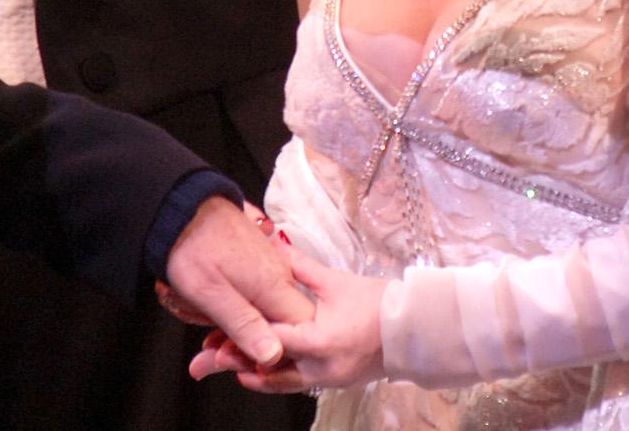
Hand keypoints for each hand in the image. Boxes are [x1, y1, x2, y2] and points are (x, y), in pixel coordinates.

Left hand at [164, 198, 313, 371]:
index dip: (276, 355)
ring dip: (238, 333)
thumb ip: (244, 325)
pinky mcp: (259, 264)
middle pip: (280, 327)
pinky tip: (214, 320)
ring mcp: (271, 269)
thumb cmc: (192, 248)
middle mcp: (279, 277)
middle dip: (247, 348)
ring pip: (266, 315)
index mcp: (274, 286)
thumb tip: (274, 356)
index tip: (245, 365)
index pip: (298, 331)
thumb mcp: (212, 293)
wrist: (182, 207)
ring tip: (205, 342)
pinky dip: (238, 314)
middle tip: (208, 357)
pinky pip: (258, 299)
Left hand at [191, 249, 387, 392]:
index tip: (220, 334)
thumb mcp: (336, 282)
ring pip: (283, 382)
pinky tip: (263, 368)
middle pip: (271, 370)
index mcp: (321, 341)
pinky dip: (279, 376)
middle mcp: (322, 368)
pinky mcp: (335, 383)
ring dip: (258, 374)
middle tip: (212, 357)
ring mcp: (330, 380)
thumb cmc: (379, 303)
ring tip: (231, 365)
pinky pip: (299, 383)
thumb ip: (300, 268)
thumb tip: (274, 246)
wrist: (415, 329)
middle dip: (242, 364)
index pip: (273, 341)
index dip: (245, 337)